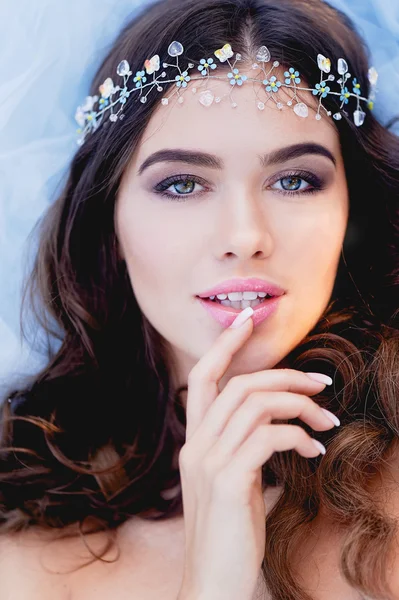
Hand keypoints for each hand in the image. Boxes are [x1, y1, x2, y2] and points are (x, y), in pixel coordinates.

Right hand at [177, 311, 336, 599]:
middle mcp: (196, 445)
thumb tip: (283, 434)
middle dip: (286, 375)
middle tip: (322, 383)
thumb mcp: (235, 485)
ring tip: (327, 419)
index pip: (202, 379)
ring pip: (256, 404)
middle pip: (240, 385)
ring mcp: (208, 462)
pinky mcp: (228, 481)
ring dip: (300, 405)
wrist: (212, 583)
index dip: (223, 346)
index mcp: (195, 442)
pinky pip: (269, 437)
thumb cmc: (229, 534)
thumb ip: (247, 454)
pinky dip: (298, 435)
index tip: (246, 321)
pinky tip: (314, 450)